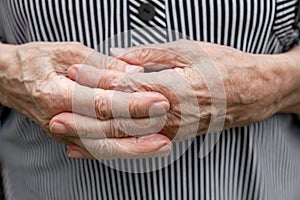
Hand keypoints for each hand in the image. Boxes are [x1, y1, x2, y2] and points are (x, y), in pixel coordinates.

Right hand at [0, 42, 170, 158]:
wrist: (10, 79)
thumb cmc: (35, 61)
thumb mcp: (68, 52)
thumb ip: (102, 65)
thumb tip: (132, 73)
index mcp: (57, 93)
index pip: (102, 102)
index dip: (132, 103)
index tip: (157, 100)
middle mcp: (59, 119)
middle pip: (105, 131)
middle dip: (140, 128)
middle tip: (166, 123)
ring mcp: (64, 133)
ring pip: (103, 147)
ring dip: (134, 147)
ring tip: (160, 145)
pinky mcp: (69, 137)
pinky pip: (97, 149)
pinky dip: (120, 151)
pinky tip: (139, 150)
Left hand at [66, 40, 289, 142]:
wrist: (250, 92)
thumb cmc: (223, 67)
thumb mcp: (188, 51)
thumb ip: (150, 57)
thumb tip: (119, 58)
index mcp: (172, 88)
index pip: (126, 88)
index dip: (98, 81)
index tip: (75, 73)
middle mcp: (170, 115)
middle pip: (122, 121)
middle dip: (87, 120)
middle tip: (57, 117)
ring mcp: (171, 130)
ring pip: (128, 138)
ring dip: (96, 139)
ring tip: (67, 138)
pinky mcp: (172, 136)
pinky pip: (139, 145)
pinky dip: (115, 148)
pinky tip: (95, 150)